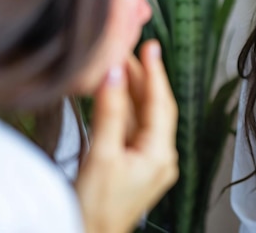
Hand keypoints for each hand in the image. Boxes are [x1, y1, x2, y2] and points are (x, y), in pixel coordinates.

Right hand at [75, 40, 178, 232]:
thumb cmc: (95, 209)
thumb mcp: (101, 156)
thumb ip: (109, 113)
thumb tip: (113, 76)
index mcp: (160, 155)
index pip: (160, 104)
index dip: (155, 72)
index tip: (150, 47)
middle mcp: (161, 156)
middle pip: (154, 108)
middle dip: (144, 78)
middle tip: (132, 50)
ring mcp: (148, 161)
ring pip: (143, 117)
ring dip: (132, 92)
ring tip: (120, 64)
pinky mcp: (134, 165)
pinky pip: (133, 130)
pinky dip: (123, 110)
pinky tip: (113, 94)